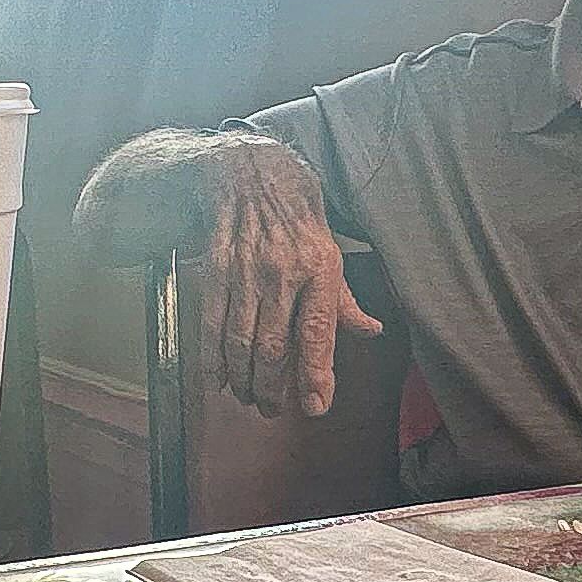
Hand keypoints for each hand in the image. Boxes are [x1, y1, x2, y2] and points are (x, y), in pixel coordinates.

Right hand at [199, 139, 380, 417]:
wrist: (249, 169)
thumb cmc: (296, 211)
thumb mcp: (330, 249)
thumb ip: (344, 298)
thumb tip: (369, 332)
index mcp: (319, 267)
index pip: (318, 332)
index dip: (317, 374)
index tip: (316, 406)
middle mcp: (283, 271)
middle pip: (275, 346)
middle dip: (274, 387)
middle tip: (274, 411)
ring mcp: (246, 270)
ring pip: (242, 340)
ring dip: (245, 379)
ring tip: (250, 399)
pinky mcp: (216, 268)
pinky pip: (212, 322)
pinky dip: (213, 356)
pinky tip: (218, 378)